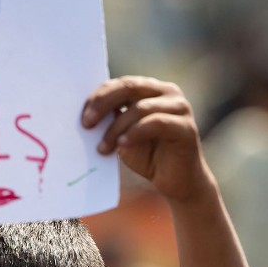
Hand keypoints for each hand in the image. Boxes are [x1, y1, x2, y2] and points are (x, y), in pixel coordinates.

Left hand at [81, 76, 210, 203]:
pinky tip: (122, 145)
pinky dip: (134, 133)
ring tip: (102, 148)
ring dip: (116, 128)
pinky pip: (156, 123)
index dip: (98, 96)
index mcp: (151, 89)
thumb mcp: (123, 135)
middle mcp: (168, 93)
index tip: (81, 116)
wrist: (176, 183)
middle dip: (103, 104)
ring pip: (140, 108)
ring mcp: (180, 108)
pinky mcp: (186, 127)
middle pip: (129, 87)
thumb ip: (112, 120)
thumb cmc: (148, 157)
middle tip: (86, 124)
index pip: (120, 84)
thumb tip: (86, 114)